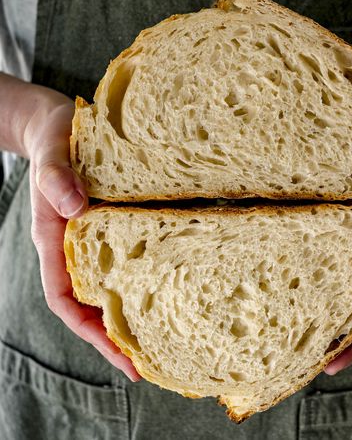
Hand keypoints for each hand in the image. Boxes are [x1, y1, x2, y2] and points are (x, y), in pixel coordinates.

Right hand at [24, 90, 140, 381]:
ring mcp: (91, 239)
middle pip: (89, 306)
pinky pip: (123, 262)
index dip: (90, 331)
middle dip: (114, 336)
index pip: (65, 299)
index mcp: (54, 238)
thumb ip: (56, 178)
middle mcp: (73, 247)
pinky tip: (163, 289)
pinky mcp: (109, 226)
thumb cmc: (56, 138)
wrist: (57, 123)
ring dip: (128, 315)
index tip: (121, 355)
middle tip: (149, 362)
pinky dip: (138, 283)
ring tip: (160, 338)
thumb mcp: (54, 152)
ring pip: (107, 289)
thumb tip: (74, 208)